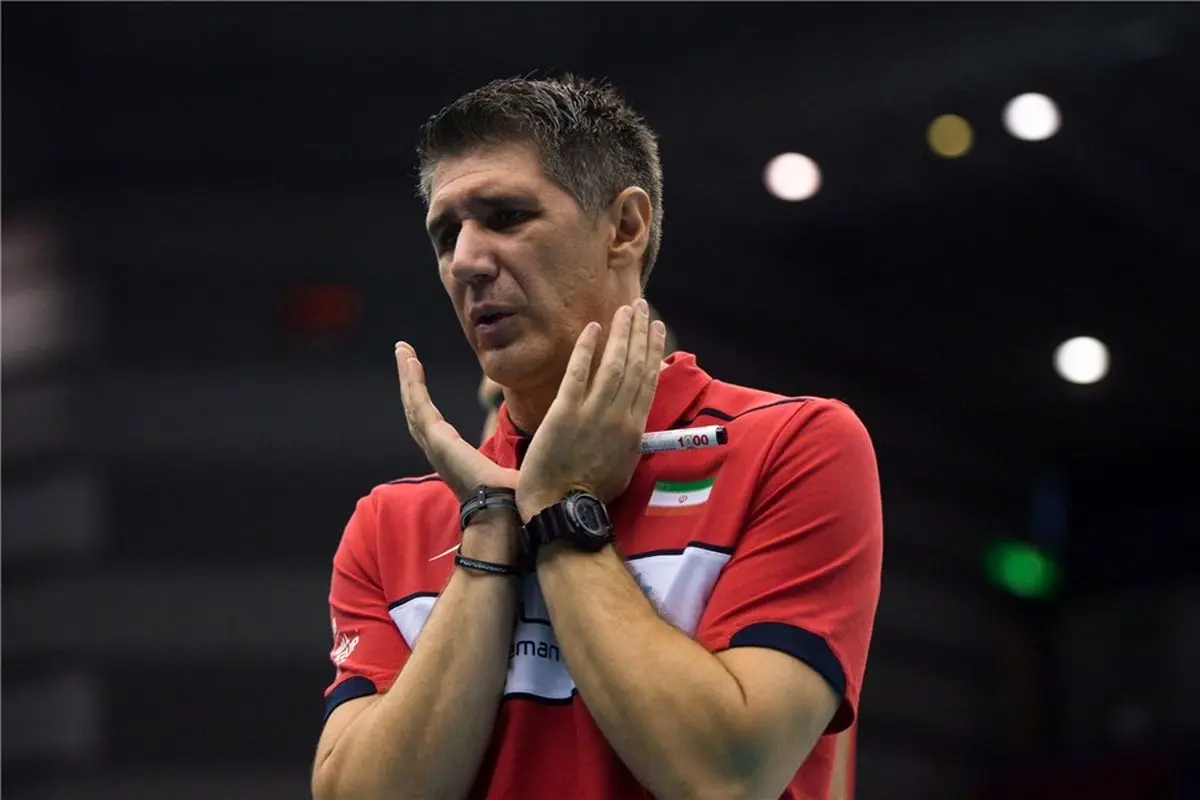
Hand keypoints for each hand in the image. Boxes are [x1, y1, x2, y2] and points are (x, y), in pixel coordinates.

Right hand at [395, 342, 519, 500]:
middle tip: (405, 354)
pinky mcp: (436, 439)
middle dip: (410, 381)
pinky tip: (411, 361)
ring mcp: (434, 444)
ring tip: (403, 350)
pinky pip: (419, 404)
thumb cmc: (512, 499)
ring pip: (413, 402)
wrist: (503, 514)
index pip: (433, 419)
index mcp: (454, 455)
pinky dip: (413, 382)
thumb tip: (548, 448)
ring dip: (408, 376)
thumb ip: (521, 458)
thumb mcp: (514, 470)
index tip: (420, 376)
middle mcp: (439, 449)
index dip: (424, 397)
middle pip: (417, 407)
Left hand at [517, 299, 666, 518]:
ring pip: (614, 364)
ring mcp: (593, 413)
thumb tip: (632, 420)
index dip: (652, 351)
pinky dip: (587, 348)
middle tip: (640, 306)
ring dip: (620, 333)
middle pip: (635, 365)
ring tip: (624, 309)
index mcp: (634, 429)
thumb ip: (628, 438)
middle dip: (639, 332)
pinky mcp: (565, 413)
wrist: (562, 509)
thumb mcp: (623, 465)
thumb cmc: (590, 493)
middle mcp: (619, 416)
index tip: (655, 329)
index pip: (648, 380)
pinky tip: (592, 328)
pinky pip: (579, 373)